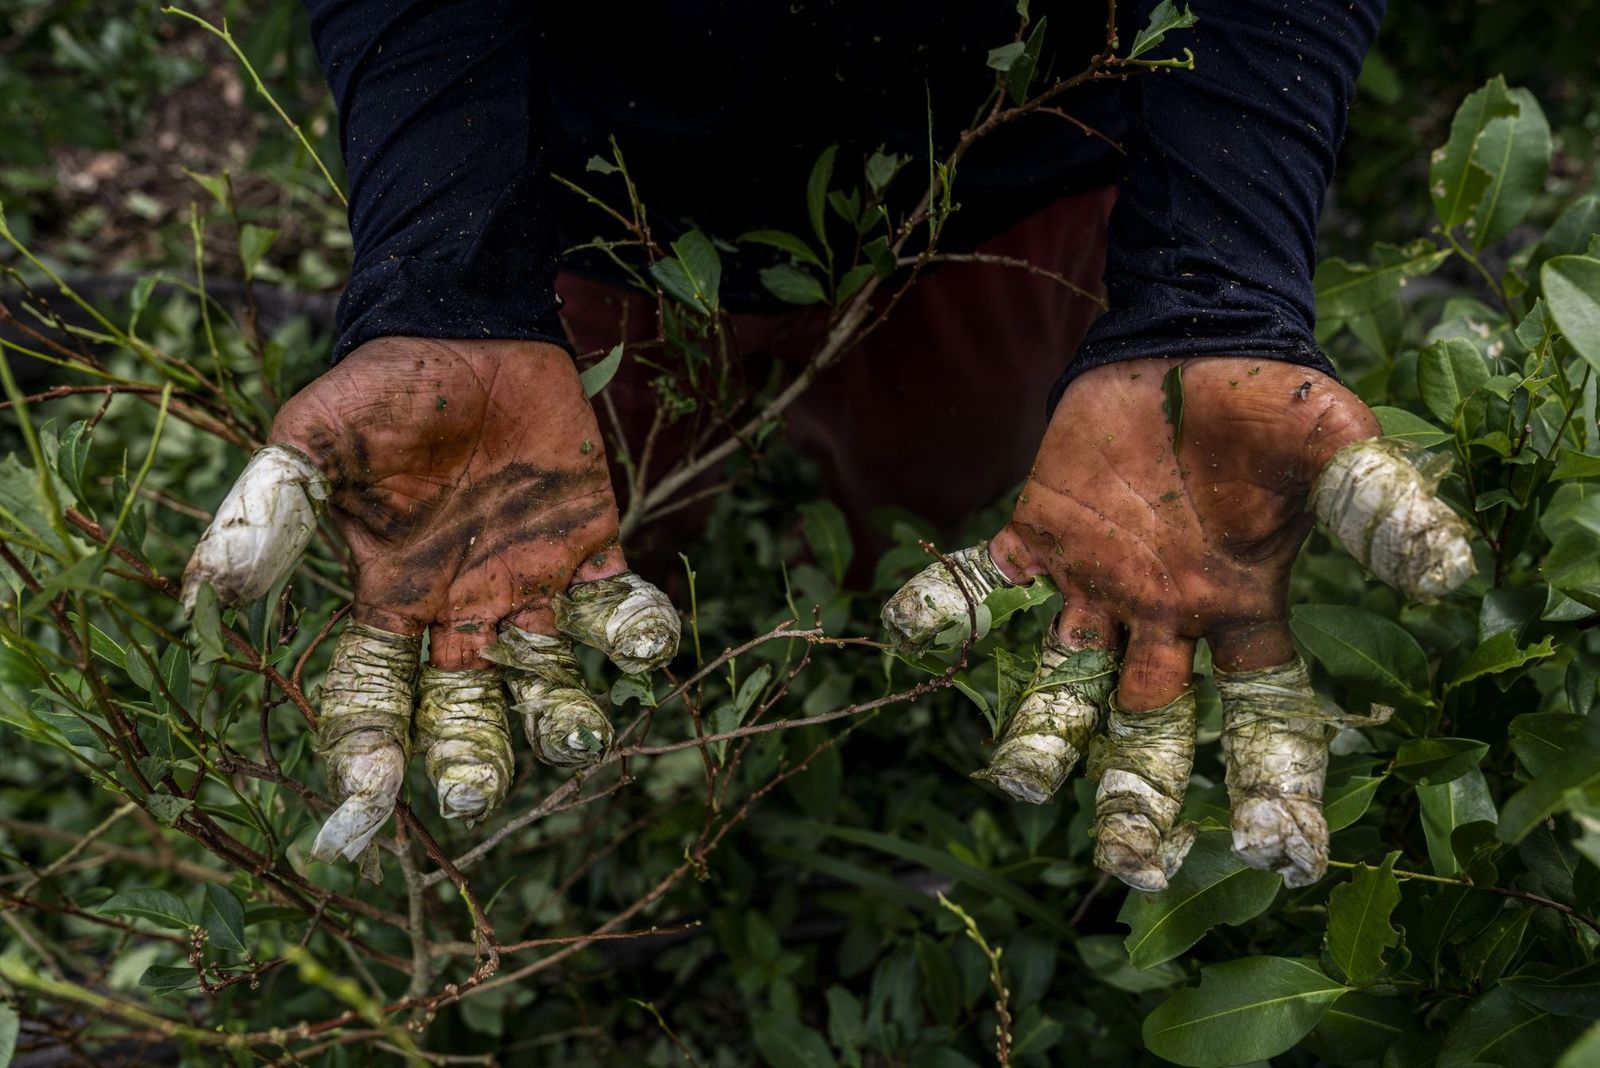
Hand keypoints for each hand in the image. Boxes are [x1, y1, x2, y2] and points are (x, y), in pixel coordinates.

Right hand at [183, 338, 678, 866]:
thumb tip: (200, 600)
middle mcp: (461, 611)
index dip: (367, 748)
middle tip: (475, 794)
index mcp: (390, 600)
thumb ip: (268, 517)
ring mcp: (528, 584)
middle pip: (465, 712)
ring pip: (548, 677)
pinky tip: (646, 642)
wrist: (466, 331)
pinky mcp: (588, 547)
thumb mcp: (313, 445)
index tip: (368, 798)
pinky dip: (635, 629)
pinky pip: (616, 606)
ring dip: (565, 713)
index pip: (373, 696)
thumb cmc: (381, 392)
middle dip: (470, 756)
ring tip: (576, 735)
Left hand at [883, 357, 1472, 889]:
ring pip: (1064, 680)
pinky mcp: (1040, 535)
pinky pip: (986, 582)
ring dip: (1041, 732)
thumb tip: (1451, 575)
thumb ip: (1380, 510)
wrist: (1193, 341)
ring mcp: (1096, 583)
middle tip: (1129, 864)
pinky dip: (947, 604)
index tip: (1280, 856)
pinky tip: (908, 627)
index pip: (1263, 718)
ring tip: (1016, 783)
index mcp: (1240, 612)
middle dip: (1141, 796)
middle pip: (1153, 728)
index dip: (1273, 785)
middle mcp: (1164, 618)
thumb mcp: (1334, 450)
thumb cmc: (1269, 405)